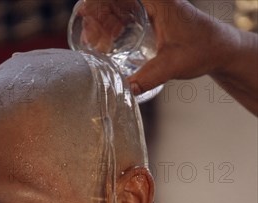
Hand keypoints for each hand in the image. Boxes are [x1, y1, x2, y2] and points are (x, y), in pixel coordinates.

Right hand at [77, 0, 235, 95]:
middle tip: (89, 39)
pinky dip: (112, 26)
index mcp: (157, 0)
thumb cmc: (202, 49)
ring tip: (95, 44)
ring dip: (102, 22)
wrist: (220, 49)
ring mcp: (152, 6)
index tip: (84, 14)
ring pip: (117, 6)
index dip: (98, 2)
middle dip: (96, 16)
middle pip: (114, 0)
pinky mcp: (152, 16)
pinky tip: (106, 43)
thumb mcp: (172, 66)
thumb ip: (148, 78)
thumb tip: (126, 91)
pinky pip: (125, 14)